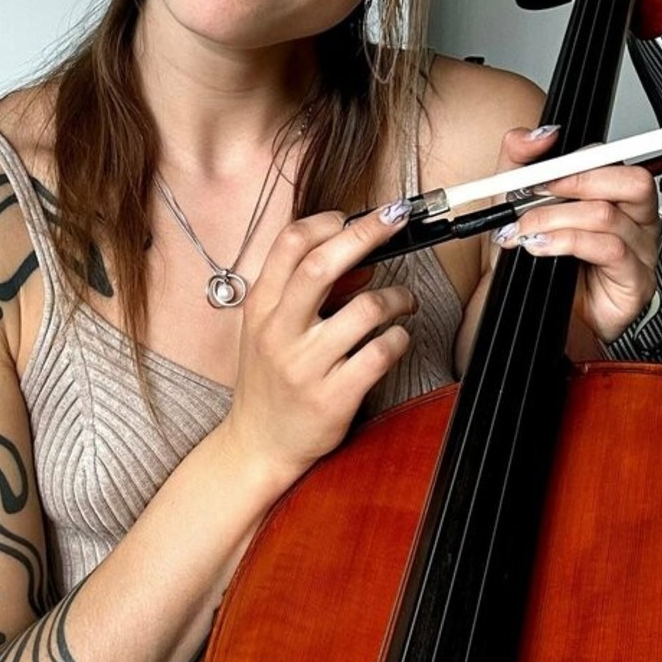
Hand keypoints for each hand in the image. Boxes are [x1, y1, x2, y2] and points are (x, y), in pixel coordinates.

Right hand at [223, 204, 417, 486]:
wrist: (258, 444)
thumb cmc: (270, 379)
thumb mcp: (273, 328)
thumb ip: (308, 292)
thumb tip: (362, 259)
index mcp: (261, 307)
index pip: (290, 245)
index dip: (327, 222)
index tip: (353, 217)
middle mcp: (279, 332)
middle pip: (323, 266)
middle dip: (366, 233)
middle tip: (394, 220)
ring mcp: (305, 366)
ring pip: (365, 309)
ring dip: (396, 297)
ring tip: (403, 302)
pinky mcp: (333, 397)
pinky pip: (380, 354)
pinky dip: (399, 339)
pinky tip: (397, 339)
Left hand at [491, 125, 658, 343]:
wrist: (522, 313)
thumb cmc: (530, 263)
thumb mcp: (514, 204)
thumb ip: (519, 162)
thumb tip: (538, 135)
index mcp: (613, 197)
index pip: (613, 161)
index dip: (577, 160)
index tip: (539, 171)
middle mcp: (633, 221)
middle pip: (632, 180)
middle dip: (577, 182)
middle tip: (537, 195)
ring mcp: (638, 252)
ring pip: (610, 215)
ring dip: (556, 219)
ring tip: (527, 231)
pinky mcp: (635, 283)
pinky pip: (611, 250)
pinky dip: (569, 243)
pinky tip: (543, 248)